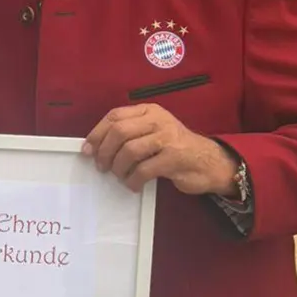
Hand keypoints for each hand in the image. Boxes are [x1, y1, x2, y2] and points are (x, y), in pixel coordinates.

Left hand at [83, 104, 238, 194]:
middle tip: (102, 167)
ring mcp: (167, 138)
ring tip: (120, 177)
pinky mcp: (174, 158)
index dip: (97, 133)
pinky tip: (133, 185)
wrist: (209, 162)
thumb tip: (95, 147)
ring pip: (129, 151)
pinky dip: (133, 180)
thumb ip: (130, 133)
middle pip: (119, 132)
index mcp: (150, 111)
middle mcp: (158, 120)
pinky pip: (143, 170)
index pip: (115, 116)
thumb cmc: (175, 148)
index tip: (87, 150)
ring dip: (119, 168)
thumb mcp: (154, 132)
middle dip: (105, 152)